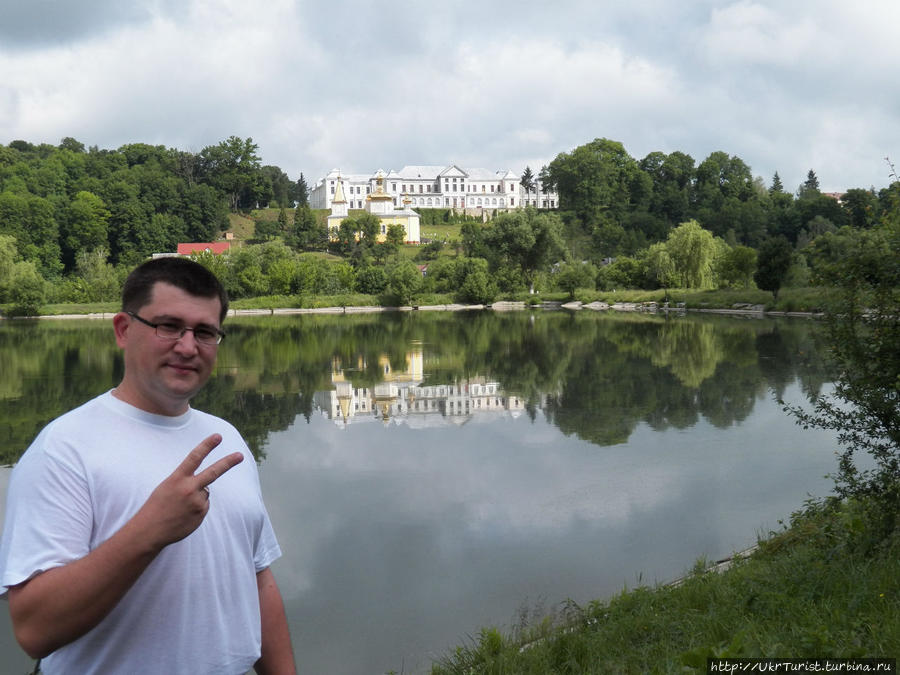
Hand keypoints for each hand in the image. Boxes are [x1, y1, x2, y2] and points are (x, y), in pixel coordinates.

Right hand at [135, 434, 243, 550]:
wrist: (149, 531)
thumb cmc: (157, 506)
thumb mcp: (167, 486)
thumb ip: (186, 482)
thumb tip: (207, 486)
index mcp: (177, 479)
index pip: (194, 457)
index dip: (207, 445)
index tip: (218, 436)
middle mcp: (189, 488)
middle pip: (214, 472)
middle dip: (228, 462)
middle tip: (240, 455)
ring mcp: (196, 502)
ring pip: (205, 492)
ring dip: (197, 496)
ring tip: (180, 506)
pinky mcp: (201, 513)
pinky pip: (204, 505)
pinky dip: (196, 508)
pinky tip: (184, 514)